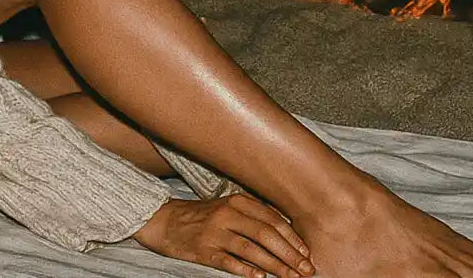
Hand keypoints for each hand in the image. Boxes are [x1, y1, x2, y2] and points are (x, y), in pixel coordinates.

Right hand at [135, 193, 314, 277]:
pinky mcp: (203, 250)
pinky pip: (229, 262)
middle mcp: (226, 214)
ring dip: (275, 267)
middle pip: (265, 234)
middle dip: (289, 254)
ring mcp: (214, 232)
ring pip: (251, 249)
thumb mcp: (228, 208)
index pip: (271, 218)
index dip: (292, 237)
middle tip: (306, 270)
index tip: (307, 254)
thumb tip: (288, 234)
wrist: (165, 220)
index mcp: (236, 201)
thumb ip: (254, 215)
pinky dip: (247, 271)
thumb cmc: (203, 216)